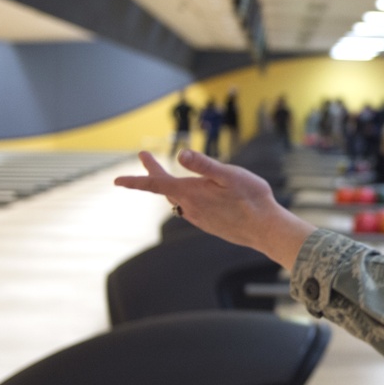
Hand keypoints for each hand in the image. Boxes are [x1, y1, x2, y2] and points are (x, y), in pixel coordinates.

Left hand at [114, 150, 314, 269]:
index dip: (135, 180)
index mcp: (191, 193)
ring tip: (169, 176)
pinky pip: (190, 210)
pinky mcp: (209, 225)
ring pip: (178, 200)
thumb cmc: (252, 199)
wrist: (266, 229)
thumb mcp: (230, 174)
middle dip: (154, 174)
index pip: (156, 184)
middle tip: (146, 158)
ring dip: (171, 187)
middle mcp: (190, 208)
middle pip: (165, 190)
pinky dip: (187, 199)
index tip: (117, 180)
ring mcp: (199, 219)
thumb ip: (204, 165)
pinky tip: (197, 197)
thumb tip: (181, 154)